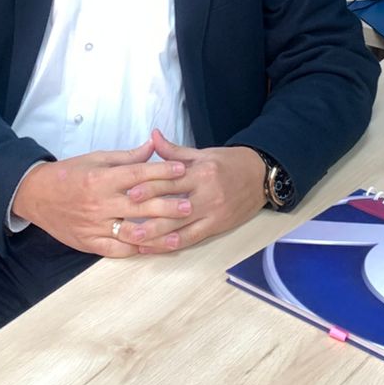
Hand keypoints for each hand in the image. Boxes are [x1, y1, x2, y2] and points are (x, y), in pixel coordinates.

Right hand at [11, 138, 193, 254]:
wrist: (37, 195)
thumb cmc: (70, 173)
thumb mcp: (97, 159)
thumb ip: (127, 157)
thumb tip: (153, 146)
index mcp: (102, 178)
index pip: (137, 174)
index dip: (161, 172)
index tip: (182, 169)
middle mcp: (99, 203)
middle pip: (138, 206)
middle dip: (166, 206)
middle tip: (189, 206)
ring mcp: (94, 225)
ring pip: (130, 232)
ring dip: (156, 234)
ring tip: (178, 234)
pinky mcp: (89, 243)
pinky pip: (116, 250)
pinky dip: (135, 250)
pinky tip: (152, 248)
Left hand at [128, 128, 264, 254]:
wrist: (260, 176)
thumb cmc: (229, 163)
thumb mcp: (202, 153)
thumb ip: (174, 151)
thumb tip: (153, 136)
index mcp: (201, 172)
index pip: (171, 181)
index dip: (149, 187)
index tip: (128, 193)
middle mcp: (207, 194)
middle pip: (173, 208)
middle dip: (147, 217)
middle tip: (123, 225)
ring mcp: (212, 213)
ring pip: (180, 227)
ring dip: (155, 236)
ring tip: (134, 241)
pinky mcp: (217, 226)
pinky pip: (192, 238)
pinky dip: (173, 244)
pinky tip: (156, 248)